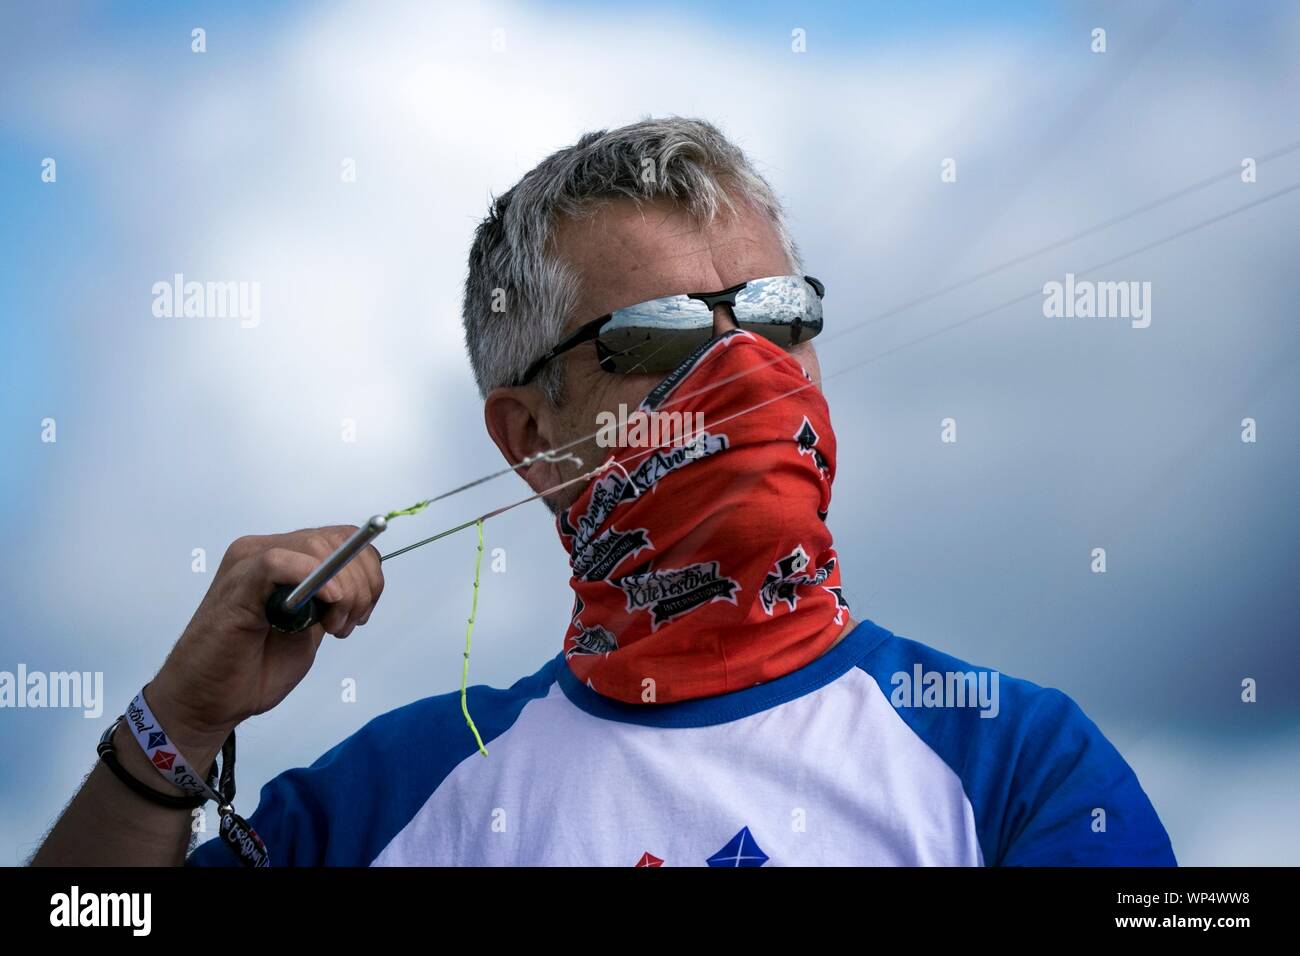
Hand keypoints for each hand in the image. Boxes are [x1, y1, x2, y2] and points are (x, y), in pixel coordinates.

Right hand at [147, 526, 384, 753]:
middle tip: (347, 625)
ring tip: (331, 627)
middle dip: (361, 584)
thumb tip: (363, 582)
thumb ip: (331, 600)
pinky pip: (278, 561)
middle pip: (336, 540)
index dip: (367, 570)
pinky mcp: (236, 583)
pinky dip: (312, 577)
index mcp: (286, 559)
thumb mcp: (310, 629)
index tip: (364, 612)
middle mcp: (265, 551)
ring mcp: (248, 563)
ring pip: (317, 548)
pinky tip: (327, 603)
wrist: (210, 701)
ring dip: (342, 589)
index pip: (341, 538)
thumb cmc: (256, 668)